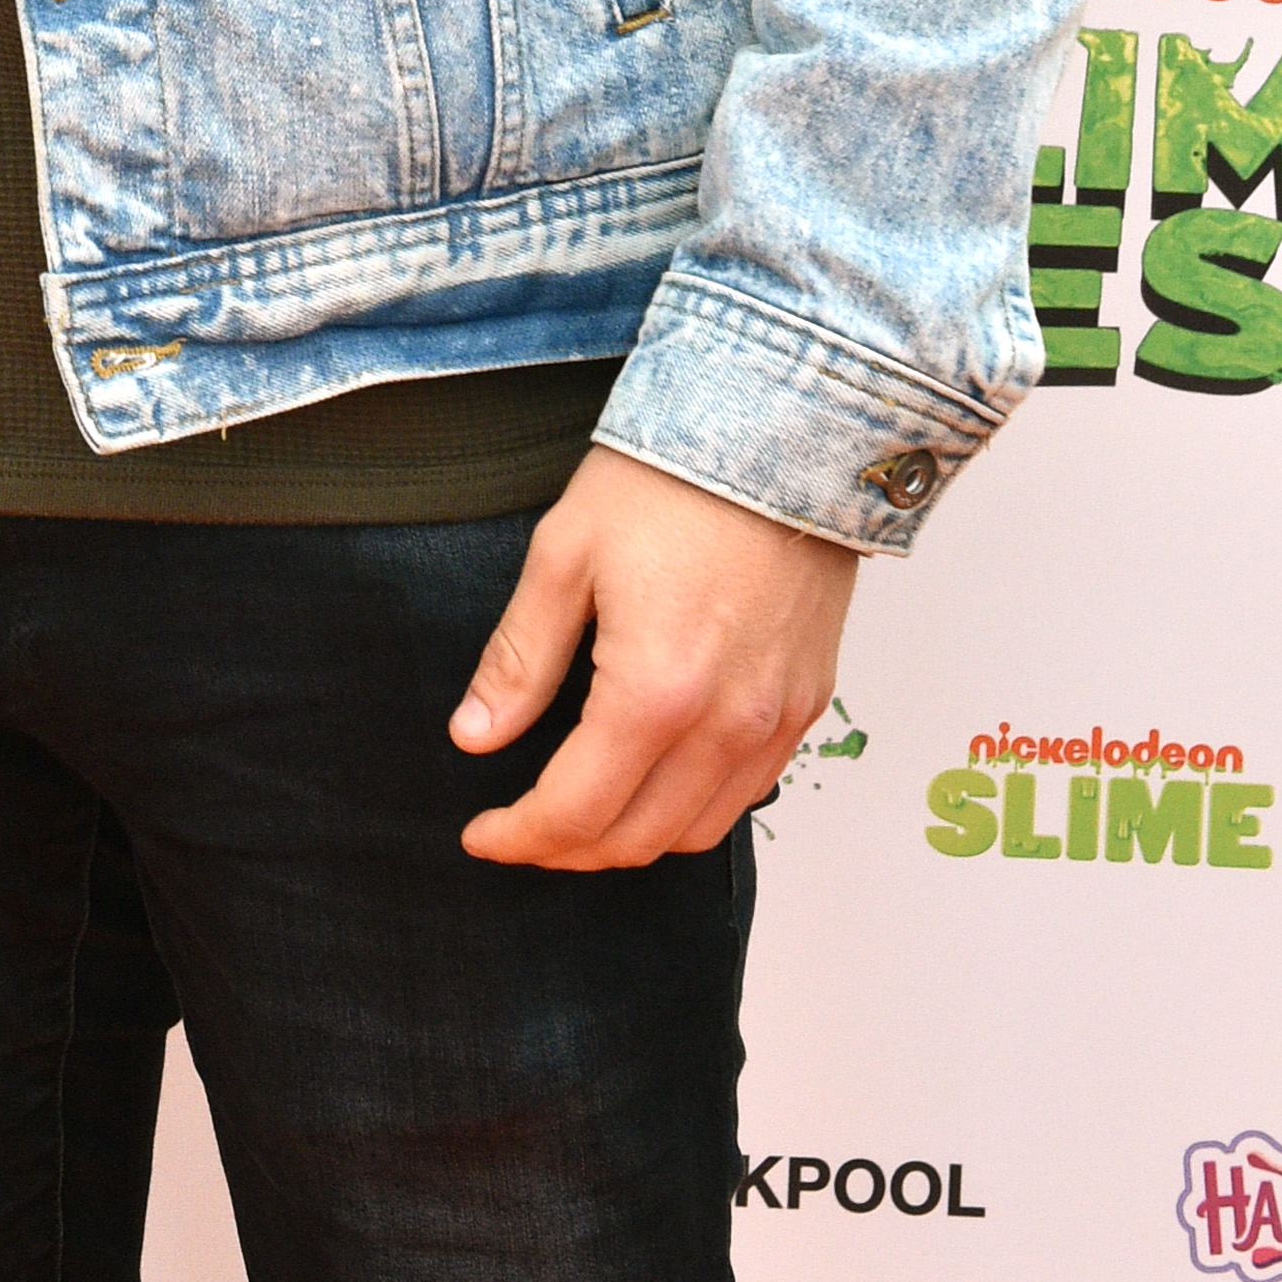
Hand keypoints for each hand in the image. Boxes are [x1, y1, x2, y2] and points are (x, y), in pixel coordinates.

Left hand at [449, 446, 856, 870]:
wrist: (781, 431)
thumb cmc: (669, 480)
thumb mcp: (564, 556)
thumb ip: (520, 660)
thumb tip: (474, 736)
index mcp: (655, 691)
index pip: (576, 810)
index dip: (518, 836)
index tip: (481, 834)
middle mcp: (726, 724)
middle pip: (636, 839)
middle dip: (566, 849)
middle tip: (519, 830)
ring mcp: (777, 720)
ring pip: (696, 832)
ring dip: (630, 840)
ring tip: (579, 814)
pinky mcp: (808, 704)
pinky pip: (747, 794)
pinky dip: (691, 810)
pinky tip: (653, 780)